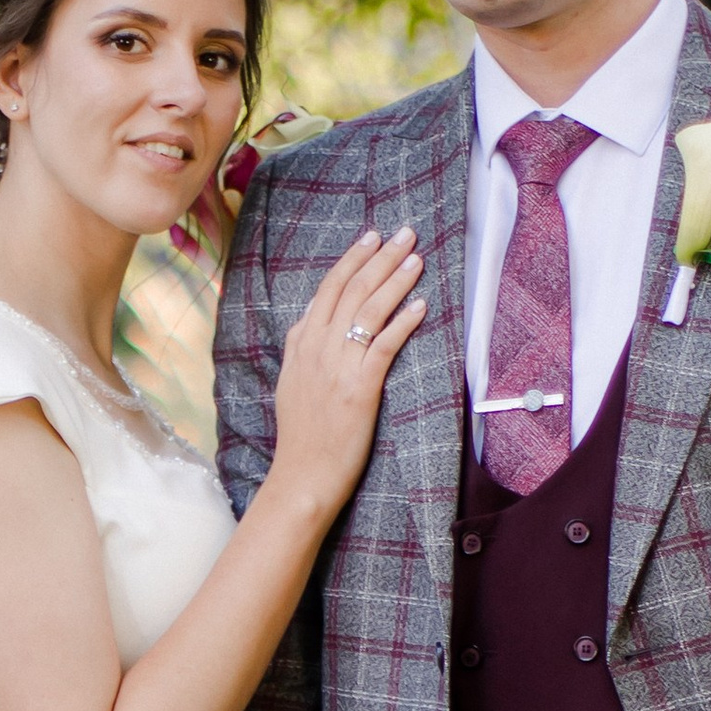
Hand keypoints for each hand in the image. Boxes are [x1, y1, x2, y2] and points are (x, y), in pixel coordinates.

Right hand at [266, 229, 426, 521]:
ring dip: (395, 280)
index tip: (370, 238)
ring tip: (415, 258)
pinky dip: (403, 321)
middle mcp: (316, 350)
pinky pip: (384, 345)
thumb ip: (298, 350)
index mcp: (300, 346)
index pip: (327, 291)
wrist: (301, 477)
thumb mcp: (290, 384)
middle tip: (403, 233)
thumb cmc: (301, 438)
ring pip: (368, 311)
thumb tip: (306, 323)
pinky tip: (421, 304)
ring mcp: (337, 367)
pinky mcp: (359, 388)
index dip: (351, 261)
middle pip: (350, 291)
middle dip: (379, 258)